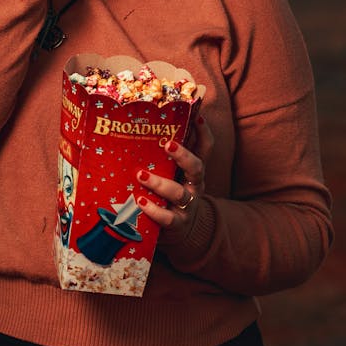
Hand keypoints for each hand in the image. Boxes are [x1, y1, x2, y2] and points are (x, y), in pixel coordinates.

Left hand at [135, 114, 213, 235]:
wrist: (183, 230)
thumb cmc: (172, 192)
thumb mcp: (173, 173)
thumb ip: (163, 156)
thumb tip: (142, 128)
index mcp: (194, 169)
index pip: (205, 148)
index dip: (204, 132)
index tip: (197, 116)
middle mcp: (195, 185)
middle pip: (197, 167)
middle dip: (183, 155)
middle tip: (167, 144)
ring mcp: (188, 205)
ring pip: (179, 193)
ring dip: (159, 183)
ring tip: (141, 175)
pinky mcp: (178, 223)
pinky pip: (167, 217)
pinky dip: (154, 210)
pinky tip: (141, 201)